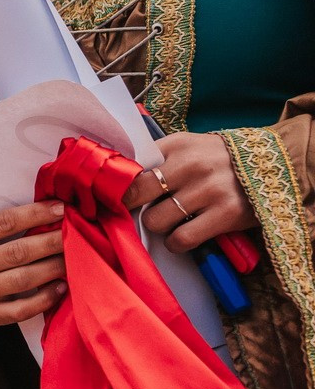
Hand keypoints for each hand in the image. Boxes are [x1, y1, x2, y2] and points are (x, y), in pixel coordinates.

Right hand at [0, 202, 66, 326]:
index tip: (62, 209)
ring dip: (53, 268)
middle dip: (51, 242)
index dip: (36, 214)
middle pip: (17, 252)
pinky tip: (62, 286)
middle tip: (74, 234)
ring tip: (73, 259)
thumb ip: (8, 223)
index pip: (5, 222)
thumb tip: (55, 211)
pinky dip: (46, 298)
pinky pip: (22, 310)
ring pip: (23, 279)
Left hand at [123, 131, 258, 253]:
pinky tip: (181, 236)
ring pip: (156, 221)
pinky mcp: (226, 214)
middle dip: (133, 206)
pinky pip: (181, 238)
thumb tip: (117, 179)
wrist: (276, 164)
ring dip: (158, 226)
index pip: (130, 166)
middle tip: (140, 210)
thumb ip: (156, 158)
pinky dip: (175, 243)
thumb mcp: (188, 147)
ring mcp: (209, 190)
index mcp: (177, 145)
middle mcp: (191, 165)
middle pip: (136, 194)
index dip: (116, 185)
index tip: (113, 194)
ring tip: (170, 220)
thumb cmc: (220, 159)